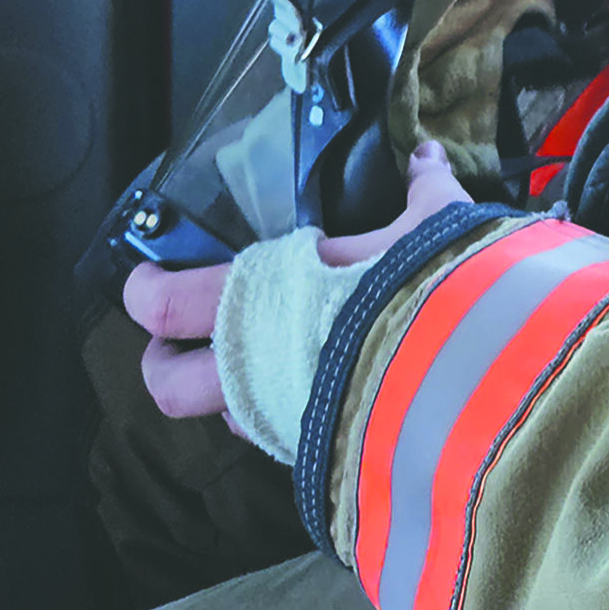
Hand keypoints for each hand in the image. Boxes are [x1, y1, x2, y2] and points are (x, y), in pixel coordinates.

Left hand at [124, 140, 472, 426]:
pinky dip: (283, 415)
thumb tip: (429, 155)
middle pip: (168, 387)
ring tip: (258, 365)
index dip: (142, 293)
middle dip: (163, 365)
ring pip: (224, 420)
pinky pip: (278, 436)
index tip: (145, 279)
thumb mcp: (431, 226)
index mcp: (260, 302)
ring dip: (228, 395)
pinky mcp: (318, 454)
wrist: (466, 382)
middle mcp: (254, 370)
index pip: (166, 305)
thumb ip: (424, 190)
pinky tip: (318, 390)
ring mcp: (282, 420)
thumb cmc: (424, 289)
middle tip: (182, 340)